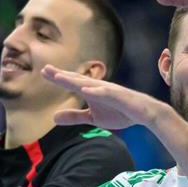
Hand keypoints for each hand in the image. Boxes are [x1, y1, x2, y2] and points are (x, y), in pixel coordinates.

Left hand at [41, 65, 167, 129]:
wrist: (144, 114)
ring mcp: (109, 90)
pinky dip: (95, 91)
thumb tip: (53, 118)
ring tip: (59, 77)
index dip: (58, 77)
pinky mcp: (119, 96)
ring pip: (89, 84)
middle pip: (77, 80)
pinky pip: (106, 93)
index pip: (72, 83)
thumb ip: (74, 116)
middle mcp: (98, 87)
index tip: (43, 71)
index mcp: (91, 91)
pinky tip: (85, 90)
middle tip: (45, 68)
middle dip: (61, 75)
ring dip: (74, 80)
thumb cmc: (119, 112)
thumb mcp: (93, 118)